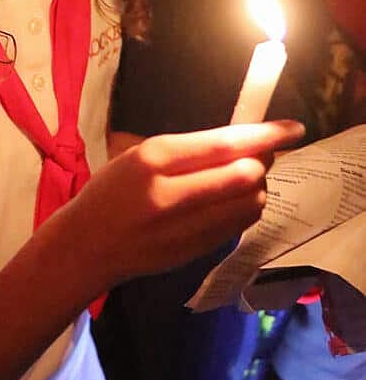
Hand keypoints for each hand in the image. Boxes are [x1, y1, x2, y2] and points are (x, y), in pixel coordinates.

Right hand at [71, 120, 304, 291]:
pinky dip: (246, 209)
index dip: (264, 135)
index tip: (293, 128)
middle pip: (243, 175)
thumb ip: (188, 151)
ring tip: (248, 177)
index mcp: (154, 157)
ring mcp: (183, 227)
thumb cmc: (112, 189)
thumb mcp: (140, 155)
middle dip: (263, 161)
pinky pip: (237, 226)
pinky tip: (235, 200)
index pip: (223, 144)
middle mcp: (171, 193)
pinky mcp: (193, 252)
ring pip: (247, 203)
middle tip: (264, 152)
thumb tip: (242, 144)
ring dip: (258, 187)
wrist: (87, 243)